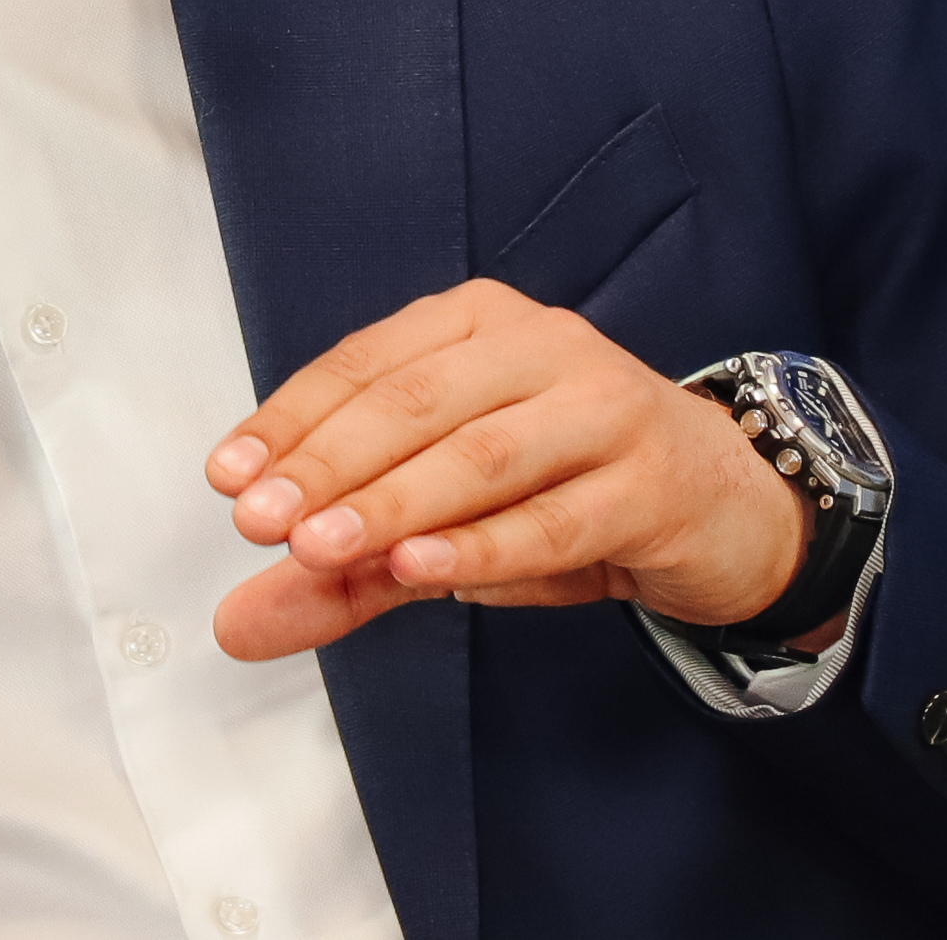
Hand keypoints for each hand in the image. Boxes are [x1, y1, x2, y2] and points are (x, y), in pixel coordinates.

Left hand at [204, 280, 821, 661]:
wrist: (719, 504)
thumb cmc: (567, 488)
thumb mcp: (446, 520)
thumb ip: (343, 565)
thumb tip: (237, 622)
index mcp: (478, 323)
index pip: (367, 364)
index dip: (292, 420)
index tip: (227, 478)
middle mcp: (543, 345)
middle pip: (416, 403)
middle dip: (328, 465)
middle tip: (259, 522)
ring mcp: (605, 408)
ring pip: (482, 454)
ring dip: (394, 503)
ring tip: (320, 548)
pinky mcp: (653, 483)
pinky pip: (557, 518)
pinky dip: (484, 547)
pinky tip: (422, 570)